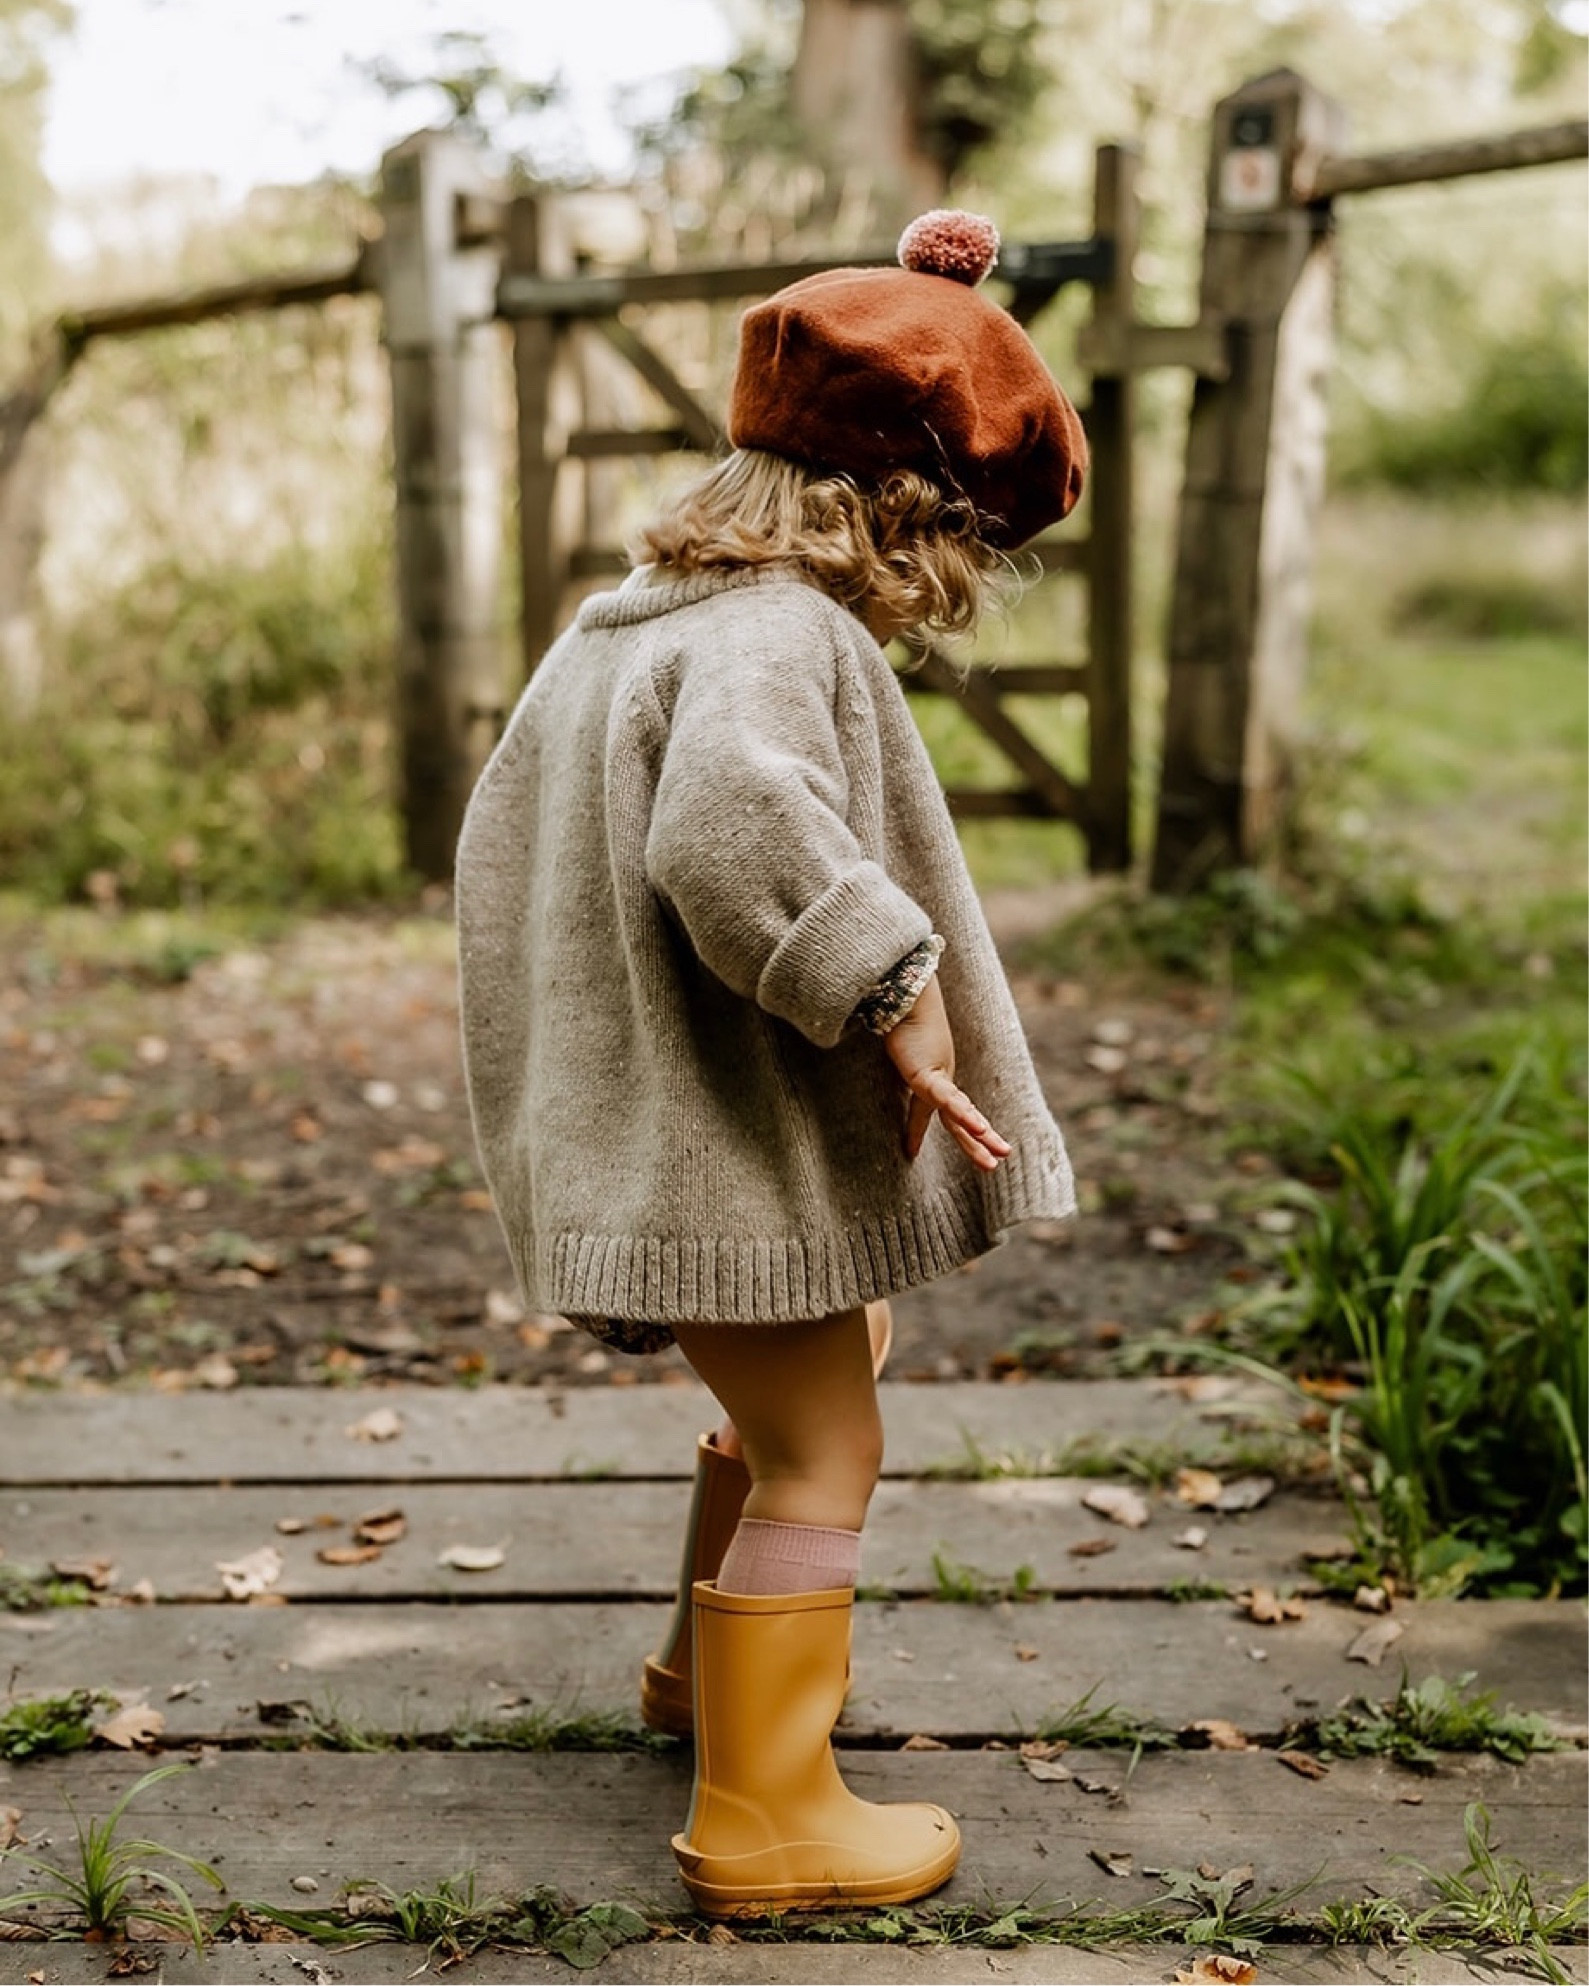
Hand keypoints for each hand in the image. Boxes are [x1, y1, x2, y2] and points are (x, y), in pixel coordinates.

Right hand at [881, 974, 1011, 1170]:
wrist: (903, 993)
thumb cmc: (897, 1011)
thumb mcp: (894, 1043)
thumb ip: (892, 1050)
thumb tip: (864, 1035)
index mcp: (932, 1073)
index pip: (930, 1108)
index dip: (917, 1131)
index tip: (910, 1152)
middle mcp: (940, 1077)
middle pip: (958, 1118)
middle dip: (977, 1141)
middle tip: (994, 1163)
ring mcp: (938, 1076)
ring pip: (961, 1115)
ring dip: (980, 1136)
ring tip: (998, 1156)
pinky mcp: (928, 1075)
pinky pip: (947, 1101)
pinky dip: (964, 1115)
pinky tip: (980, 1129)